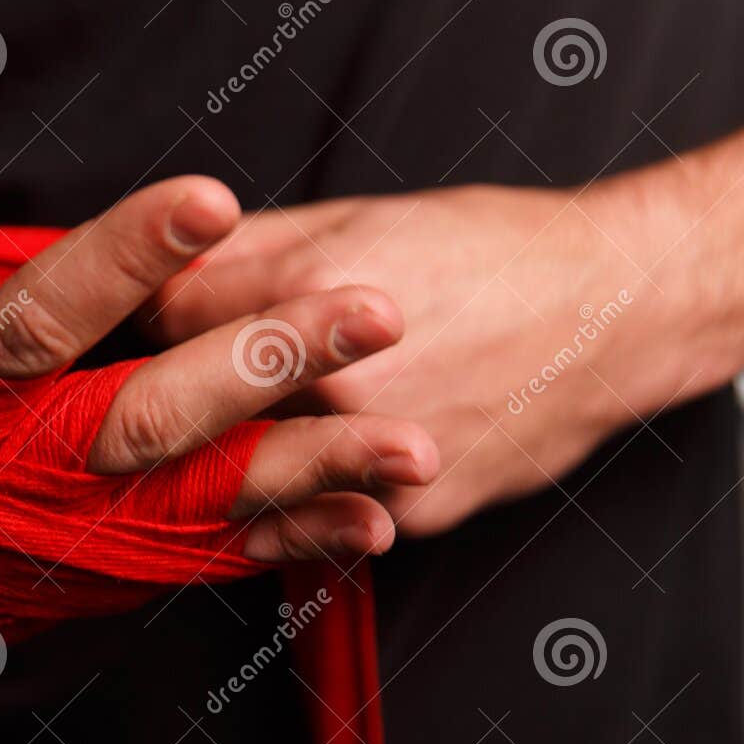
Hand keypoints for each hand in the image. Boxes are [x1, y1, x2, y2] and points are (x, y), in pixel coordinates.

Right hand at [0, 2, 444, 667]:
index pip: (41, 309)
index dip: (125, 255)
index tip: (215, 197)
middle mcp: (10, 462)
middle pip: (150, 412)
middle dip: (265, 363)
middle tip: (376, 311)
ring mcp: (56, 530)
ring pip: (197, 501)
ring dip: (308, 471)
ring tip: (415, 446)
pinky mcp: (87, 571)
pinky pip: (196, 564)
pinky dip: (281, 546)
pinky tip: (369, 523)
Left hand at [151, 179, 704, 534]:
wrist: (617, 311)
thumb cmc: (491, 252)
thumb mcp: (356, 218)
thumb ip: (245, 247)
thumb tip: (157, 268)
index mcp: (306, 295)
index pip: (159, 321)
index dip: (138, 327)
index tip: (126, 336)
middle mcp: (334, 385)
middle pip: (184, 415)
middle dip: (156, 406)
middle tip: (137, 404)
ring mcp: (375, 459)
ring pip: (240, 483)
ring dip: (207, 470)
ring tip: (204, 448)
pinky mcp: (413, 511)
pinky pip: (313, 526)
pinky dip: (285, 511)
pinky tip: (273, 489)